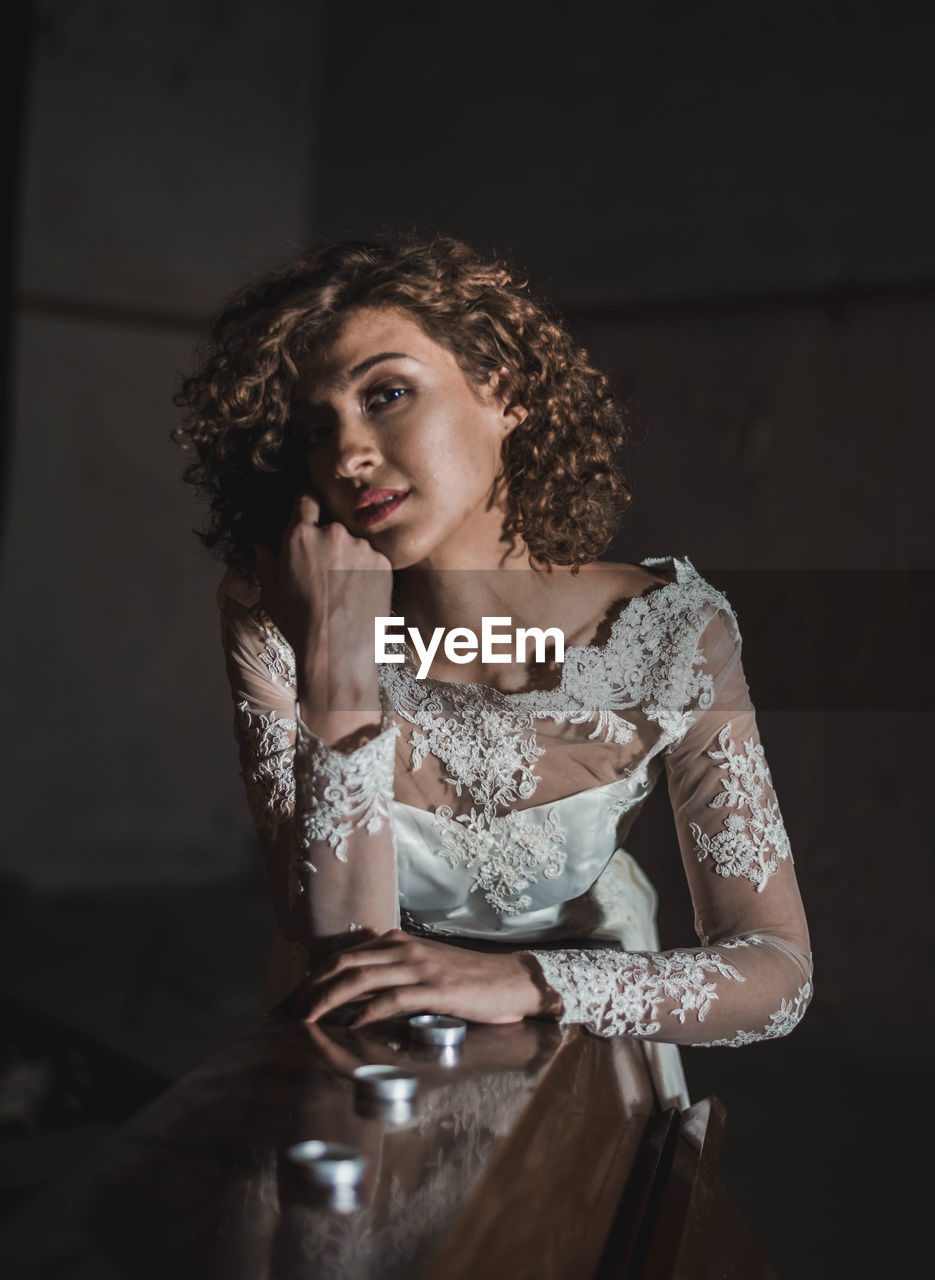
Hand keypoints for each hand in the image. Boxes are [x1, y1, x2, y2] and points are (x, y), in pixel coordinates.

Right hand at [255, 492, 391, 728]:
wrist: (339, 652)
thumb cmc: (300, 626)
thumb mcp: (272, 594)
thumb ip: (267, 563)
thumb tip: (262, 546)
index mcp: (299, 536)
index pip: (306, 499)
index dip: (307, 505)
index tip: (310, 513)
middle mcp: (332, 533)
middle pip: (332, 525)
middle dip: (329, 541)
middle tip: (326, 571)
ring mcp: (361, 547)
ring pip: (354, 543)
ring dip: (350, 557)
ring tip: (343, 590)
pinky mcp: (383, 562)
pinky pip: (373, 558)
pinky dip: (368, 570)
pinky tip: (359, 595)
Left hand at [298, 930, 549, 1027]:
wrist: (512, 980)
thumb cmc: (469, 980)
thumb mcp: (425, 969)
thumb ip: (393, 975)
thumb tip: (355, 996)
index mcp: (399, 942)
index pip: (345, 955)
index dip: (316, 976)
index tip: (296, 998)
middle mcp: (404, 949)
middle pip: (345, 963)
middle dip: (313, 987)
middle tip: (292, 1011)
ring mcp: (420, 968)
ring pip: (362, 978)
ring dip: (330, 999)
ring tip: (309, 1019)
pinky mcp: (436, 990)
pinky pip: (393, 998)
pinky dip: (367, 1011)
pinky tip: (352, 1024)